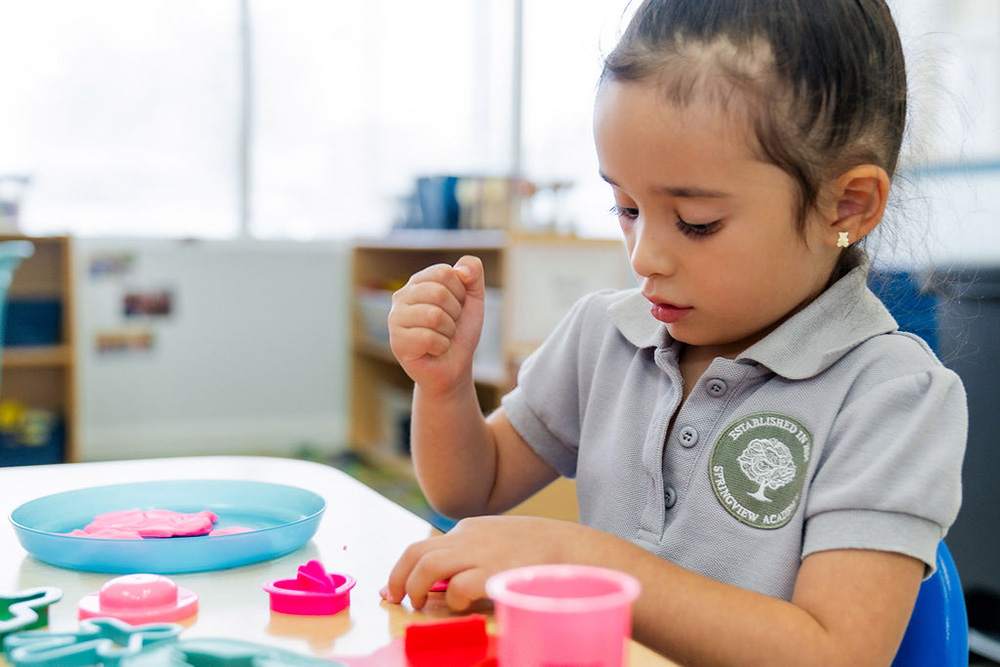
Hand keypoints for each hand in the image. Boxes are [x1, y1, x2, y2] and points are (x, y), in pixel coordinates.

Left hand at [380, 515, 576, 610]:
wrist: (577, 550)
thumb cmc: (542, 552)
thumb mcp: (503, 542)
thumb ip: (474, 555)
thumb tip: (444, 585)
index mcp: (470, 528)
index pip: (425, 546)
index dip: (404, 569)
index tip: (396, 587)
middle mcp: (469, 537)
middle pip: (415, 552)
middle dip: (397, 577)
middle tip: (394, 598)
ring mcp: (481, 554)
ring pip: (427, 565)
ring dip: (416, 587)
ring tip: (420, 604)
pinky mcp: (495, 574)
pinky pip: (459, 587)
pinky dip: (453, 600)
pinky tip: (462, 607)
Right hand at [388, 255, 484, 393]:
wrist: (454, 366)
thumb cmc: (460, 332)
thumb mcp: (474, 298)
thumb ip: (473, 272)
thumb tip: (461, 270)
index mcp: (418, 281)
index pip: (444, 273)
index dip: (460, 292)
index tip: (457, 306)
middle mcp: (401, 296)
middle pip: (439, 293)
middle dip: (455, 313)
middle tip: (449, 325)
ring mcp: (395, 319)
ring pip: (434, 316)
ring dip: (448, 331)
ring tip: (442, 337)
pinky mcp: (396, 342)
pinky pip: (428, 338)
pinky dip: (441, 346)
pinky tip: (434, 350)